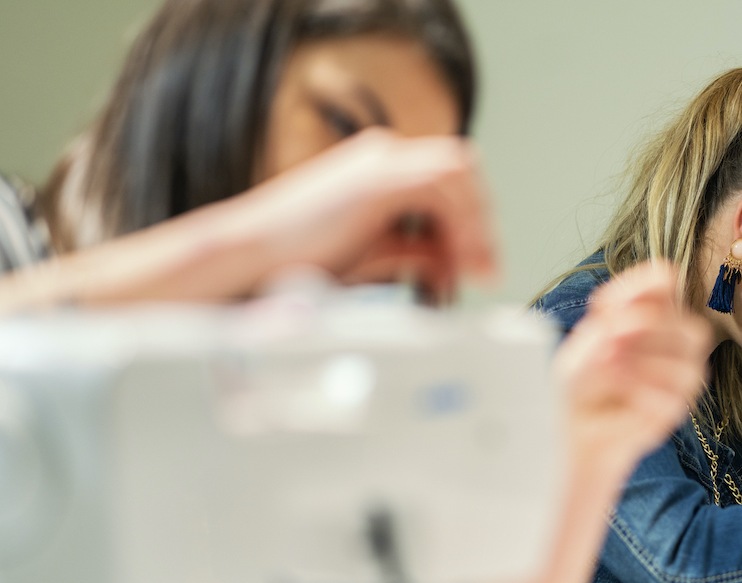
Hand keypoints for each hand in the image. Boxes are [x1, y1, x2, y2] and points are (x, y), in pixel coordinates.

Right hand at [232, 128, 495, 300]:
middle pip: (461, 168)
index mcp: (381, 165)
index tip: (482, 260)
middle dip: (482, 218)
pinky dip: (459, 227)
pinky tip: (461, 261)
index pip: (448, 177)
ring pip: (457, 174)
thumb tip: (457, 264)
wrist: (252, 254)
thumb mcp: (379, 254)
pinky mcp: (378, 178)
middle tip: (489, 265)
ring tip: (479, 269)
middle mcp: (383, 154)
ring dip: (475, 224)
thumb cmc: (302, 258)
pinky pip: (441, 190)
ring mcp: (380, 160)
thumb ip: (421, 251)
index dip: (473, 217)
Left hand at [554, 261, 710, 479]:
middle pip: (694, 329)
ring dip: (644, 359)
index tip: (603, 305)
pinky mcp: (672, 414)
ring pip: (689, 366)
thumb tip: (619, 319)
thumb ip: (603, 325)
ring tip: (607, 361)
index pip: (665, 282)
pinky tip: (616, 386)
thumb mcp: (582, 342)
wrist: (570, 427)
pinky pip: (672, 399)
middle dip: (653, 326)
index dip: (639, 288)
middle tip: (612, 330)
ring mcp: (681, 382)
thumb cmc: (580, 380)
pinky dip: (641, 388)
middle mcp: (676, 347)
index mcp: (655, 315)